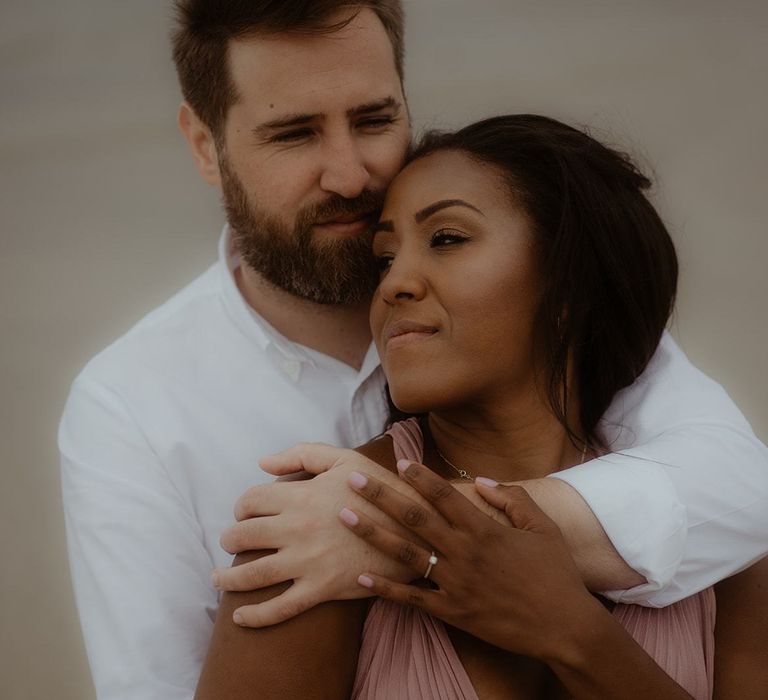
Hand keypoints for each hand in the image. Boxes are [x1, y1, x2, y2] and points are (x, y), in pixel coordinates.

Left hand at [213, 444, 418, 626]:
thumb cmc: (379, 489)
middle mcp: (297, 528)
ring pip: (252, 574)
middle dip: (230, 540)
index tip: (245, 513)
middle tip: (231, 544)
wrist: (415, 527)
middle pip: (242, 536)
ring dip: (227, 578)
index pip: (250, 501)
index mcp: (301, 495)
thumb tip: (263, 463)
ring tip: (218, 579)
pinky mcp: (321, 589)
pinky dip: (255, 616)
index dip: (241, 507)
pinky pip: (280, 608)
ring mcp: (307, 561)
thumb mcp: (345, 459)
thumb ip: (302, 455)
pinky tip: (240, 617)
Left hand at [339, 460, 600, 661]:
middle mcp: (464, 552)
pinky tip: (361, 576)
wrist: (564, 626)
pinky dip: (386, 588)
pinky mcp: (452, 611)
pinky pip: (412, 598)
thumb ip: (512, 498)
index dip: (420, 476)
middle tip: (353, 480)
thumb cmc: (556, 573)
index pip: (443, 494)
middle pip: (414, 517)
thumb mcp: (543, 527)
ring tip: (345, 516)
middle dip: (381, 495)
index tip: (399, 462)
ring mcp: (455, 583)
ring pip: (404, 553)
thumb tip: (480, 481)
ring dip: (372, 532)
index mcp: (484, 529)